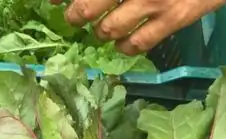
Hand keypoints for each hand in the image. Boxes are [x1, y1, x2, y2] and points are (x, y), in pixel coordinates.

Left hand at [60, 0, 225, 55]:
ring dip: (101, 31)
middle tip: (74, 17)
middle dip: (76, 14)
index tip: (51, 1)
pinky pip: (138, 43)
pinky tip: (123, 44)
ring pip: (109, 28)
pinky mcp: (174, 18)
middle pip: (88, 6)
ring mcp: (154, 1)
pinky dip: (125, 47)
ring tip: (102, 30)